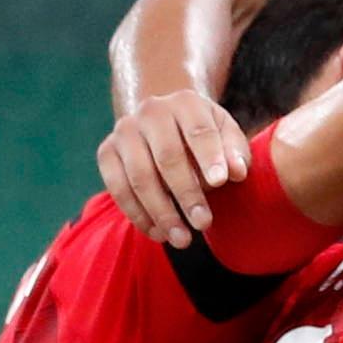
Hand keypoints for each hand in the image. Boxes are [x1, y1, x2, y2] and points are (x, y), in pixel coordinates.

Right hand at [97, 90, 249, 246]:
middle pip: (167, 156)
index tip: (220, 184)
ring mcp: (124, 130)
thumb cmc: (204, 136)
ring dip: (162, 212)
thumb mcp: (226, 136)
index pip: (199, 130)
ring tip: (182, 239)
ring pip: (140, 176)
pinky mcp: (106, 152)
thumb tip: (236, 172)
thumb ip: (235, 153)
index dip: (209, 157)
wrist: (165, 124)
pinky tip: (159, 234)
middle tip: (203, 223)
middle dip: (186, 193)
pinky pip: (118, 188)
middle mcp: (151, 111)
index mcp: (186, 102)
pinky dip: (138, 215)